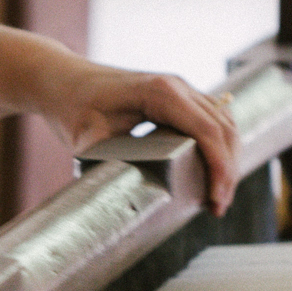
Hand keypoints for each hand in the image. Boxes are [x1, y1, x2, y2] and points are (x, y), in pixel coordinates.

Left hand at [37, 63, 239, 210]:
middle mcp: (177, 86)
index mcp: (161, 92)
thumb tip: (132, 193)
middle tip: (217, 208)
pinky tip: (212, 174)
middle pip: (223, 128)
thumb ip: (108, 161)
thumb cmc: (73, 107)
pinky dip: (219, 147)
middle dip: (227, 170)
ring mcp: (180, 90)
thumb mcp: (86, 138)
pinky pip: (211, 121)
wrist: (63, 81)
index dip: (219, 167)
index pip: (208, 130)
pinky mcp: (177, 99)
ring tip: (217, 198)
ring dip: (228, 159)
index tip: (216, 199)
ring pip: (223, 123)